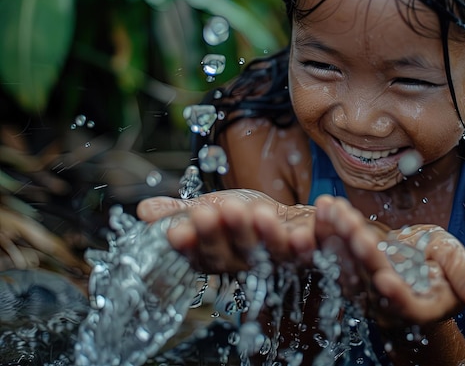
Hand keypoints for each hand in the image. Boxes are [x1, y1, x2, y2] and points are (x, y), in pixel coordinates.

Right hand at [137, 189, 316, 272]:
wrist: (289, 220)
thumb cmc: (245, 216)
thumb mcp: (210, 209)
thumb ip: (181, 212)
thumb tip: (143, 210)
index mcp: (221, 257)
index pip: (202, 255)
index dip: (190, 245)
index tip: (176, 232)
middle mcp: (249, 264)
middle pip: (234, 253)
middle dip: (220, 233)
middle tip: (207, 212)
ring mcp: (280, 261)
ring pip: (271, 251)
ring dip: (263, 233)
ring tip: (255, 212)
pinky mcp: (308, 252)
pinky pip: (310, 248)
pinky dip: (309, 237)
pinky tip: (308, 224)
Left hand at [311, 195, 464, 325]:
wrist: (409, 258)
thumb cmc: (436, 262)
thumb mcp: (455, 264)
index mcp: (417, 306)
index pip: (406, 306)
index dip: (396, 295)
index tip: (384, 279)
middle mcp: (383, 303)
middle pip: (369, 282)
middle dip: (361, 255)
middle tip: (353, 229)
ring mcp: (360, 287)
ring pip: (345, 265)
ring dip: (338, 238)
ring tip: (335, 211)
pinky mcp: (342, 268)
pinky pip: (331, 249)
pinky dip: (328, 228)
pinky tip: (327, 206)